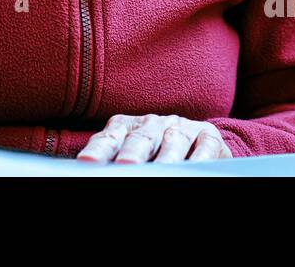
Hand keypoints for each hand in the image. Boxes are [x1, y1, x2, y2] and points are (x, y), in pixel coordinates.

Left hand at [75, 114, 231, 162]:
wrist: (196, 144)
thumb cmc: (154, 155)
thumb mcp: (132, 156)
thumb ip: (114, 160)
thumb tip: (93, 170)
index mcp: (127, 127)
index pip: (109, 139)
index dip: (98, 151)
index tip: (87, 163)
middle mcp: (152, 124)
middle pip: (140, 138)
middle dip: (132, 152)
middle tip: (125, 166)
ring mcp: (180, 128)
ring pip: (173, 140)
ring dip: (167, 156)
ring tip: (162, 170)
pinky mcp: (207, 135)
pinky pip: (204, 146)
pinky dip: (200, 157)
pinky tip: (194, 167)